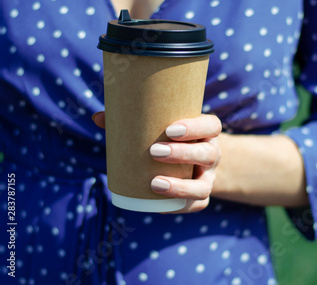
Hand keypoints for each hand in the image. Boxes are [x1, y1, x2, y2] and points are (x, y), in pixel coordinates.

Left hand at [92, 112, 221, 212]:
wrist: (193, 162)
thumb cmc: (169, 139)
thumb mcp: (160, 127)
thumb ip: (133, 122)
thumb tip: (98, 117)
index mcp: (206, 133)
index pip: (211, 126)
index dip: (196, 127)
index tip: (170, 130)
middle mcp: (212, 155)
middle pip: (208, 154)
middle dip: (183, 154)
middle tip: (154, 152)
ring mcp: (209, 178)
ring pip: (203, 186)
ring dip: (181, 187)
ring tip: (154, 183)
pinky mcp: (201, 197)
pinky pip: (197, 205)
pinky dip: (178, 206)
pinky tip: (158, 204)